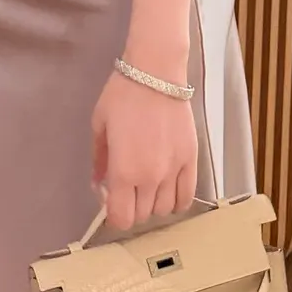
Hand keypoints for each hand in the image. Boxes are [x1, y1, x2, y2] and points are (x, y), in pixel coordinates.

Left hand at [90, 68, 198, 232]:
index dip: (114, 215)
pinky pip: (187, 196)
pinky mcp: (192, 160)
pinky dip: (177, 200)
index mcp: (124, 172)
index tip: (111, 200)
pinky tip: (169, 189)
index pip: (121, 219)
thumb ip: (99, 159)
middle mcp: (150, 178)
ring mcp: (174, 171)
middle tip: (128, 187)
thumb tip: (99, 183)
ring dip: (154, 203)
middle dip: (132, 206)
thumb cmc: (123, 94)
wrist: (156, 72)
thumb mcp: (100, 124)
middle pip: (142, 216)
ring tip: (148, 184)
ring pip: (164, 209)